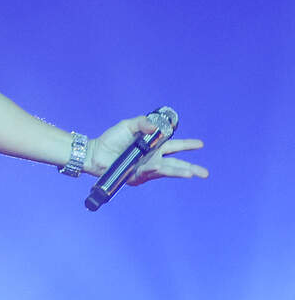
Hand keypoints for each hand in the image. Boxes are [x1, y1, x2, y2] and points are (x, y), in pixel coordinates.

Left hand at [89, 116, 208, 184]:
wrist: (96, 153)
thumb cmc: (111, 139)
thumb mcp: (128, 125)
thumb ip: (142, 123)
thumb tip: (155, 126)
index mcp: (153, 146)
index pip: (174, 146)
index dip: (187, 145)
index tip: (201, 144)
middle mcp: (153, 159)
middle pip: (176, 164)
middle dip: (191, 168)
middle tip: (205, 173)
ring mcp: (146, 169)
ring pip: (166, 171)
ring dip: (179, 172)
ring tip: (192, 173)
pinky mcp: (137, 176)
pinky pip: (149, 172)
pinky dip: (155, 169)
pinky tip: (159, 166)